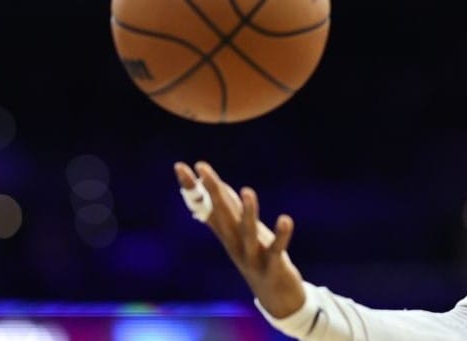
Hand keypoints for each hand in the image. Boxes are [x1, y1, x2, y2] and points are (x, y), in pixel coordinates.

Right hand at [174, 160, 306, 317]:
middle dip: (212, 191)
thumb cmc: (259, 259)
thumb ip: (229, 213)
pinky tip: (285, 219)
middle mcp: (235, 244)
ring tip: (247, 190)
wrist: (276, 299)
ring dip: (248, 213)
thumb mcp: (243, 234)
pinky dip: (281, 235)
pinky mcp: (273, 267)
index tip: (181, 166)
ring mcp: (253, 258)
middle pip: (222, 216)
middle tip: (201, 167)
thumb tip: (216, 187)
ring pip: (248, 233)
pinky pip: (277, 250)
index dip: (193, 188)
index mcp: (227, 235)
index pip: (206, 208)